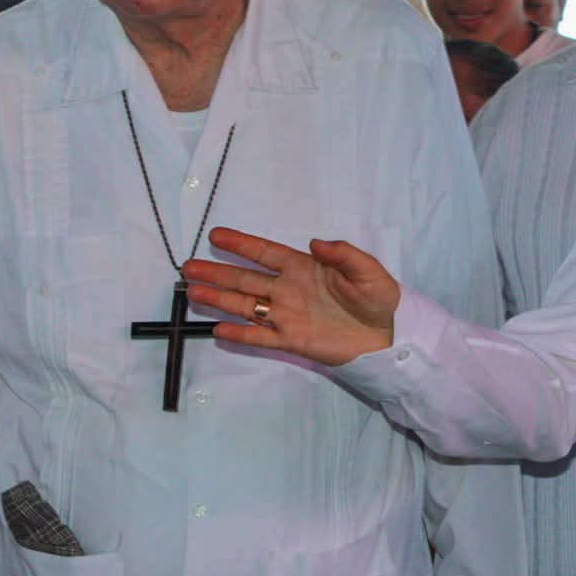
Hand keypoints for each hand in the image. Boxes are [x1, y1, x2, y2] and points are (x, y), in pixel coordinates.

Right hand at [183, 228, 400, 365]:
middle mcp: (289, 289)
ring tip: (192, 292)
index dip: (241, 244)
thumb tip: (316, 243)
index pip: (266, 253)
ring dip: (219, 299)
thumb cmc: (378, 299)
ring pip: (246, 305)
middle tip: (189, 266)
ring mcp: (287, 315)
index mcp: (304, 268)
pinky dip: (240, 334)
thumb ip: (344, 254)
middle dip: (218, 272)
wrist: (386, 336)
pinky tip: (218, 330)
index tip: (216, 236)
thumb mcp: (368, 271)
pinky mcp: (291, 340)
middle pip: (246, 279)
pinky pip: (260, 336)